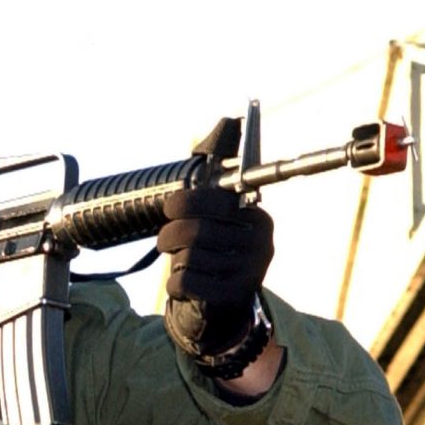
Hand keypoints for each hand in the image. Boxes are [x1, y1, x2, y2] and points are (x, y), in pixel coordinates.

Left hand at [156, 117, 273, 361]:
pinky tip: (186, 282)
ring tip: (180, 259)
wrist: (229, 305)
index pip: (215, 201)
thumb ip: (219, 178)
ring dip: (174, 259)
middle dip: (170, 232)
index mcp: (257, 216)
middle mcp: (259, 243)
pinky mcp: (231, 298)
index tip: (170, 208)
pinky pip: (185, 282)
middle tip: (165, 236)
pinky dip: (175, 283)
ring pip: (188, 257)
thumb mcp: (223, 213)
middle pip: (195, 230)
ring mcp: (248, 273)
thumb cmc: (219, 248)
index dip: (185, 203)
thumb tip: (233, 119)